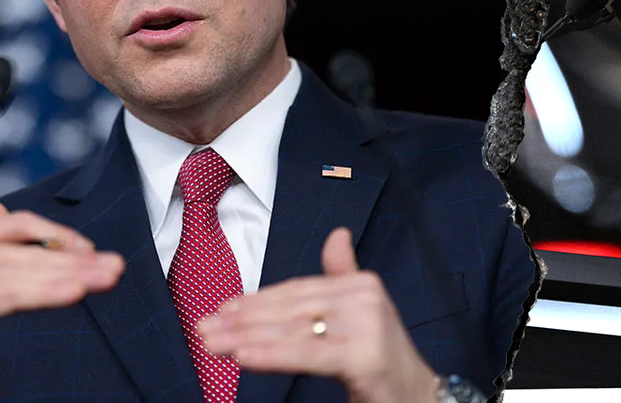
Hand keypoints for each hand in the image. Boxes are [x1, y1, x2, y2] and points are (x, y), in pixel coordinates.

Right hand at [0, 202, 124, 402]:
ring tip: (107, 278)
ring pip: (29, 272)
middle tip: (114, 266)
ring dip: (74, 276)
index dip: (61, 235)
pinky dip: (49, 292)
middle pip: (31, 250)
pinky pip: (15, 294)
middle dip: (79, 260)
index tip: (93, 251)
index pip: (22, 224)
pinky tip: (76, 293)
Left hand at [199, 227, 437, 402]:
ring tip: (212, 343)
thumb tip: (336, 234)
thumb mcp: (360, 313)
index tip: (221, 310)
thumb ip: (343, 274)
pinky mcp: (363, 356)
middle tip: (203, 328)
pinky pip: (307, 354)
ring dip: (245, 338)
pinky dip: (271, 354)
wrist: (416, 394)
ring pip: (292, 331)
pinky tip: (242, 356)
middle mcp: (364, 298)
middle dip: (242, 320)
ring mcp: (365, 326)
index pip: (297, 291)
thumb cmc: (381, 356)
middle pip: (290, 310)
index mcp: (360, 284)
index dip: (257, 300)